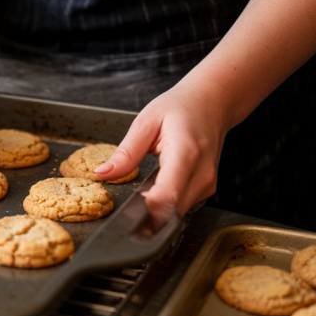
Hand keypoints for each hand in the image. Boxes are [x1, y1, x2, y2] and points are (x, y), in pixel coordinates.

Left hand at [93, 80, 231, 221]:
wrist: (212, 102)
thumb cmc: (181, 107)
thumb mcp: (146, 122)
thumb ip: (126, 153)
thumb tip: (102, 174)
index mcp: (186, 153)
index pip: (166, 197)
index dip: (144, 210)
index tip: (126, 212)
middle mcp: (202, 173)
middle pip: (170, 211)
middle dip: (145, 214)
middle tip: (127, 206)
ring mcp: (207, 183)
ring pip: (175, 212)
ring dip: (155, 209)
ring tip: (143, 191)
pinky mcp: (207, 188)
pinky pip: (181, 205)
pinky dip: (165, 202)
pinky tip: (157, 187)